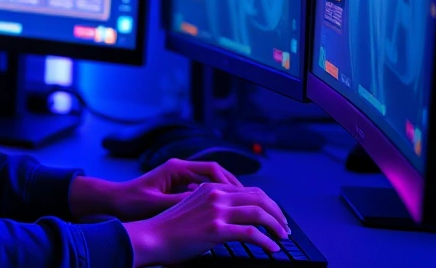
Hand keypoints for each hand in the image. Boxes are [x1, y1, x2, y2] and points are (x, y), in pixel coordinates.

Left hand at [68, 159, 243, 221]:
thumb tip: (207, 205)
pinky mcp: (177, 186)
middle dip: (236, 187)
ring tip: (245, 207)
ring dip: (228, 192)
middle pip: (216, 173)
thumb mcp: (157, 204)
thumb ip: (182, 202)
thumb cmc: (131, 203)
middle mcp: (179, 168)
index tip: (244, 196)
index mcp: (176, 168)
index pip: (212, 170)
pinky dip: (216, 197)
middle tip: (254, 201)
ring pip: (211, 180)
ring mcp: (178, 177)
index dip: (231, 183)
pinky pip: (203, 188)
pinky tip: (225, 211)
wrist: (113, 202)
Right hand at [122, 183, 290, 267]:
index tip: (274, 216)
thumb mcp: (192, 206)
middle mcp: (215, 195)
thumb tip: (229, 215)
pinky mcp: (216, 230)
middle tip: (284, 227)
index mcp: (210, 187)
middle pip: (259, 197)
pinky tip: (271, 248)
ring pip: (259, 213)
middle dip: (277, 213)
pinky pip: (250, 233)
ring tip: (282, 238)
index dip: (267, 203)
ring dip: (276, 226)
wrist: (151, 237)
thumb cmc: (168, 227)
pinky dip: (265, 241)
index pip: (249, 190)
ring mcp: (216, 211)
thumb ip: (211, 205)